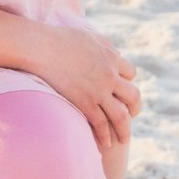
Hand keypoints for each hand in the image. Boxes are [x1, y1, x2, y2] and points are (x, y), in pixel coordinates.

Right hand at [34, 25, 138, 148]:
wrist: (42, 48)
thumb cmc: (60, 39)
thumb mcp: (89, 36)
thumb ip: (104, 44)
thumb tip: (115, 51)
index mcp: (111, 57)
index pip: (131, 73)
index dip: (128, 82)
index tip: (122, 89)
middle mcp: (110, 76)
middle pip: (133, 96)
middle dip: (135, 108)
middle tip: (132, 115)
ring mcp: (98, 92)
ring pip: (121, 116)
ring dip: (125, 130)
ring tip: (124, 138)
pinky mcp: (85, 103)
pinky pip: (101, 124)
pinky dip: (106, 135)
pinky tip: (107, 142)